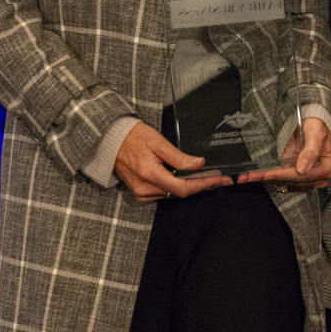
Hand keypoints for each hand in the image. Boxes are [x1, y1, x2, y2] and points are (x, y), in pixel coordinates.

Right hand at [113, 122, 233, 201]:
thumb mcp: (158, 142)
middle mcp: (145, 188)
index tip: (219, 180)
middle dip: (200, 185)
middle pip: (180, 192)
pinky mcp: (140, 193)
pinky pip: (163, 193)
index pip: (183, 188)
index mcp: (150, 174)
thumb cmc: (134, 138)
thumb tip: (199, 164)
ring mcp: (141, 193)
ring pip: (172, 194)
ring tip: (205, 176)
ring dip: (188, 186)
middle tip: (218, 177)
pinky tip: (184, 178)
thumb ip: (179, 157)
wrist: (111, 142)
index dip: (203, 185)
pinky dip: (175, 186)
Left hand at [237, 116, 330, 188]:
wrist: (312, 121)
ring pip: (284, 180)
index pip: (303, 176)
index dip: (285, 175)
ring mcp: (305, 175)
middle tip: (250, 176)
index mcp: (328, 168)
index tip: (269, 174)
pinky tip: (253, 175)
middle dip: (271, 178)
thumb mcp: (316, 134)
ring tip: (246, 177)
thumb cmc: (317, 125)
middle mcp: (318, 176)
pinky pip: (281, 177)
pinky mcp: (294, 172)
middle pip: (292, 180)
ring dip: (265, 178)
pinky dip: (267, 176)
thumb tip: (302, 170)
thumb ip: (311, 152)